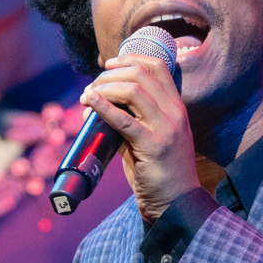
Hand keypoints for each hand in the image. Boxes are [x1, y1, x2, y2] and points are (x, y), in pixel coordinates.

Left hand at [81, 51, 199, 221]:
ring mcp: (166, 128)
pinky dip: (103, 106)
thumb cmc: (159, 173)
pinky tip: (90, 101)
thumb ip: (133, 119)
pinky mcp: (153, 146)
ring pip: (132, 90)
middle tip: (91, 86)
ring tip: (86, 97)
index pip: (158, 66)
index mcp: (177, 107)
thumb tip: (100, 105)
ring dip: (103, 88)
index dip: (130, 58)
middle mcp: (175, 113)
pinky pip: (124, 119)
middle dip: (109, 75)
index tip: (108, 65)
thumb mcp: (150, 137)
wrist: (176, 204)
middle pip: (140, 74)